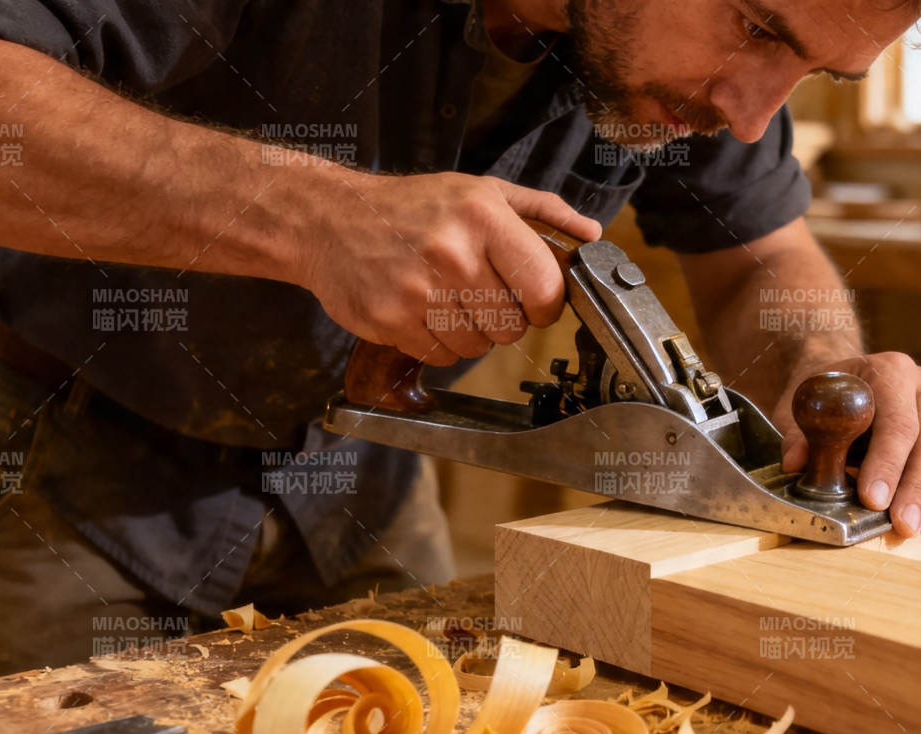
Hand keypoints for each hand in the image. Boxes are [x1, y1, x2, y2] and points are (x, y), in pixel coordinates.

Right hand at [294, 170, 600, 365]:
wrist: (329, 219)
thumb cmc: (413, 206)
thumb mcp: (482, 191)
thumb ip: (542, 212)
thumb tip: (592, 236)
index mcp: (484, 218)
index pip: (545, 288)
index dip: (546, 304)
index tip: (534, 299)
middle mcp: (452, 252)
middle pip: (512, 326)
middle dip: (504, 318)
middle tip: (479, 294)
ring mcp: (418, 289)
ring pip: (478, 347)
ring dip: (471, 334)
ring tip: (447, 300)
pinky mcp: (390, 319)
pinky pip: (441, 356)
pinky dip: (439, 343)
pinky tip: (423, 312)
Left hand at [774, 352, 920, 537]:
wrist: (855, 382)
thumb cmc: (829, 398)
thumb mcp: (806, 407)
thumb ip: (800, 435)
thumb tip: (797, 463)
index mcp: (888, 371)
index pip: (895, 422)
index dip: (887, 464)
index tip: (873, 500)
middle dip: (918, 489)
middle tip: (905, 526)